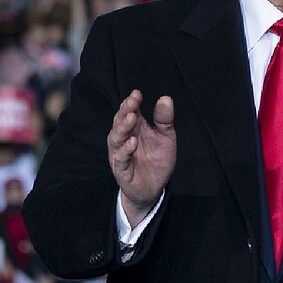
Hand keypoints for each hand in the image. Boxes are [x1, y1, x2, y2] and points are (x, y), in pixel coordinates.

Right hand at [108, 90, 175, 223]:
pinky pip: (120, 159)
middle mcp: (124, 139)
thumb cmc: (157, 159)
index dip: (131, 102)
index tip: (137, 94)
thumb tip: (165, 98)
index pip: (128, 111)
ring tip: (131, 118)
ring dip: (122, 128)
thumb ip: (164, 119)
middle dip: (125, 111)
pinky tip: (132, 143)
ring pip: (116, 139)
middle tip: (132, 102)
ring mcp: (120, 154)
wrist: (154, 188)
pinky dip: (125, 151)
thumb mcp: (166, 137)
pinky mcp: (122, 170)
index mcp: (134, 128)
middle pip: (119, 122)